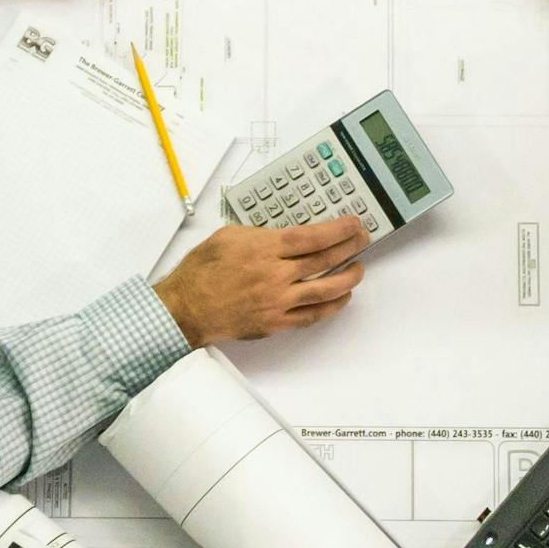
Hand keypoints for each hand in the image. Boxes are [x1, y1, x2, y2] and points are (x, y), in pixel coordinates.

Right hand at [154, 218, 368, 345]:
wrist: (186, 307)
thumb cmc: (201, 270)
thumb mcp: (228, 235)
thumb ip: (260, 234)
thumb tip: (283, 234)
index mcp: (264, 249)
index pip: (311, 237)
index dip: (338, 230)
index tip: (353, 224)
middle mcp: (275, 276)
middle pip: (324, 261)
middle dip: (349, 248)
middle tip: (362, 240)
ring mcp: (277, 302)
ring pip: (324, 291)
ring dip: (347, 278)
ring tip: (358, 269)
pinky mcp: (275, 323)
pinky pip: (311, 316)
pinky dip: (331, 307)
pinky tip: (341, 298)